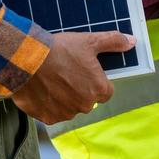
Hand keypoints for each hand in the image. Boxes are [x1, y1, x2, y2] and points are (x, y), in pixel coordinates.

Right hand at [12, 31, 132, 123]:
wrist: (26, 60)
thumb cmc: (60, 50)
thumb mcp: (89, 41)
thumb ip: (113, 42)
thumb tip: (132, 41)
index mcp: (99, 90)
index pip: (105, 91)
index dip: (95, 80)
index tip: (83, 71)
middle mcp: (85, 106)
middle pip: (87, 99)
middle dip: (79, 89)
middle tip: (65, 73)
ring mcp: (66, 114)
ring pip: (70, 107)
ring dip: (64, 98)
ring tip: (52, 79)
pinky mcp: (48, 118)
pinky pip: (53, 113)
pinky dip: (49, 104)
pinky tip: (42, 89)